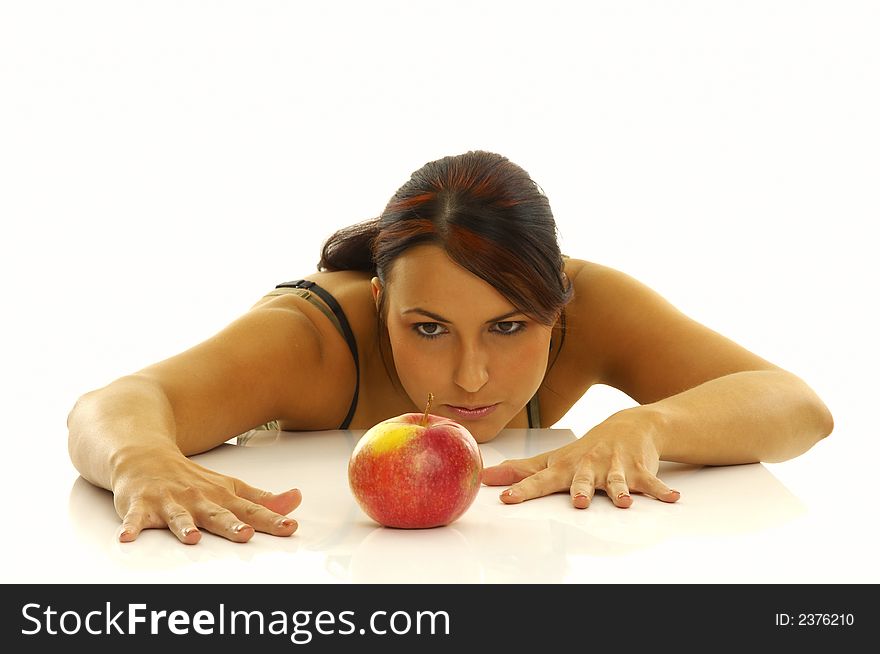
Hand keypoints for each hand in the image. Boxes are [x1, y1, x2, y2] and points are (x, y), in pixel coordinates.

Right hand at [111, 445, 301, 543]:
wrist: (145, 456)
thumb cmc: (191, 480)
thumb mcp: (230, 487)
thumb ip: (262, 500)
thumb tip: (296, 500)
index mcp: (221, 497)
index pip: (250, 510)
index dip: (271, 519)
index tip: (290, 527)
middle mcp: (197, 499)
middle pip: (217, 514)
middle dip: (231, 524)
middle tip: (245, 534)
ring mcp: (169, 502)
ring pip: (178, 517)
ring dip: (183, 527)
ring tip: (191, 537)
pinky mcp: (140, 505)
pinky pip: (134, 519)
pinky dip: (130, 527)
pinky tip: (127, 538)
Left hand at [481, 407, 680, 508]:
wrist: (630, 426)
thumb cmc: (586, 449)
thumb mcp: (554, 459)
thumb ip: (521, 471)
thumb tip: (485, 476)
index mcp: (566, 466)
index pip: (541, 479)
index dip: (524, 489)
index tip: (506, 498)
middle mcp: (589, 466)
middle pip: (582, 480)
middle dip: (581, 490)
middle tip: (578, 501)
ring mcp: (616, 468)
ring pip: (618, 482)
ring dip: (620, 490)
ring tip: (624, 502)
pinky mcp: (641, 470)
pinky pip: (652, 483)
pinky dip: (661, 490)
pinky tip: (671, 498)